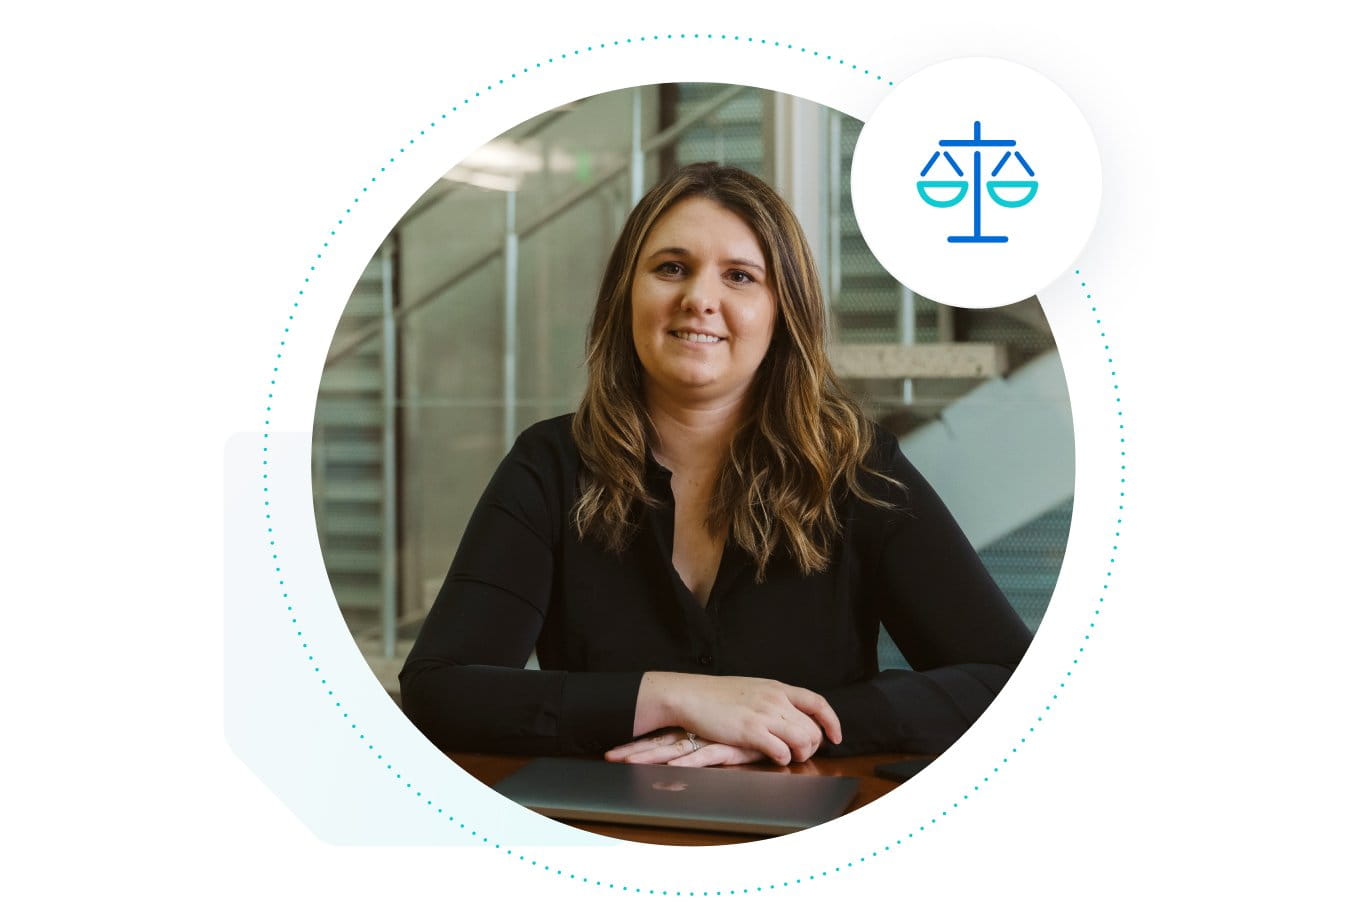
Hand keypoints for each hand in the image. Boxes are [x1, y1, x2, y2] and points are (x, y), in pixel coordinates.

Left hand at [606, 729, 768, 766]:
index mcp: (694, 729)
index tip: (614, 752)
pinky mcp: (728, 746)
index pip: (660, 737)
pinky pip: (704, 756)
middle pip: (660, 743)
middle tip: (609, 757)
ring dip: (650, 756)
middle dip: (634, 750)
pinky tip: (672, 767)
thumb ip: (710, 742)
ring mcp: (711, 739)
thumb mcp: (726, 736)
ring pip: (675, 749)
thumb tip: (690, 749)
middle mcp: (698, 733)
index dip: (637, 744)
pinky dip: (687, 762)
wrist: (781, 720)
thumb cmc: (754, 727)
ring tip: (627, 762)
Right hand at [633, 672, 842, 765]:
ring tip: (787, 756)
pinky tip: (774, 758)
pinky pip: (781, 751)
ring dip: (799, 753)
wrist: (689, 694)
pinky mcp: (750, 731)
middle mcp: (775, 699)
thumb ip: (773, 698)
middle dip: (812, 745)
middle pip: (812, 727)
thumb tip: (790, 715)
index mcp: (777, 687)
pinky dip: (783, 759)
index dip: (832, 721)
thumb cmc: (716, 695)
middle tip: (800, 752)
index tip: (835, 736)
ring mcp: (763, 715)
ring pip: (802, 740)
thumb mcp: (752, 688)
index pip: (818, 702)